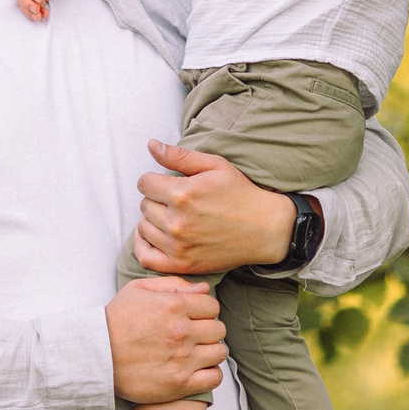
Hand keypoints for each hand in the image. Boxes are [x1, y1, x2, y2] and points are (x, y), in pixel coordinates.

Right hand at [105, 275, 225, 404]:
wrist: (94, 356)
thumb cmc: (115, 321)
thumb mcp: (137, 291)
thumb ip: (172, 285)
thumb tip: (204, 289)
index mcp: (174, 306)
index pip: (212, 306)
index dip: (204, 311)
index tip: (193, 318)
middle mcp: (182, 332)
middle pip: (218, 329)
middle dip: (208, 330)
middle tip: (193, 336)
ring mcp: (183, 359)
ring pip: (219, 352)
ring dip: (210, 351)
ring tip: (195, 353)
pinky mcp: (180, 383)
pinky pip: (214, 378)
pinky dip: (210, 374)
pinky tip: (197, 370)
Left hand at [132, 140, 295, 275]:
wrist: (265, 229)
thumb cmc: (240, 194)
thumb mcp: (215, 166)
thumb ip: (179, 156)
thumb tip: (151, 145)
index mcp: (183, 194)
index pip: (144, 183)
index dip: (154, 180)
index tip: (167, 184)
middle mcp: (177, 221)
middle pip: (143, 205)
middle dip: (156, 199)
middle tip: (176, 202)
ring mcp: (178, 246)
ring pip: (143, 228)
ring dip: (153, 221)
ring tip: (172, 217)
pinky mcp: (182, 265)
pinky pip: (145, 257)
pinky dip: (144, 246)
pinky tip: (156, 237)